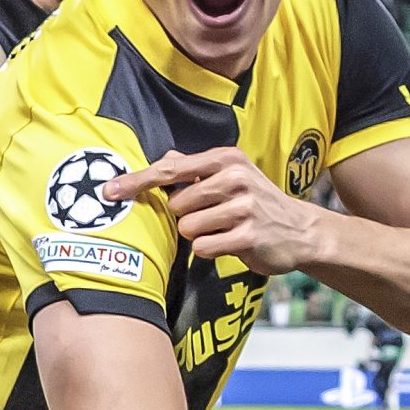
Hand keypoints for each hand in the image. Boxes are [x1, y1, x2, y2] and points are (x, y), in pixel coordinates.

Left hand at [106, 147, 333, 274]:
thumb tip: (160, 161)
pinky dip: (210, 250)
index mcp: (225, 159)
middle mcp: (234, 177)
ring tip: (224, 230)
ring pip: (187, 228)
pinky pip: (203, 247)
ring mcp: (244, 206)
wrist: (300, 230)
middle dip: (186, 216)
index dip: (136, 181)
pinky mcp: (248, 235)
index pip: (169, 170)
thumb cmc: (255, 202)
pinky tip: (231, 243)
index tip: (109, 191)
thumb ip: (193, 169)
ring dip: (199, 234)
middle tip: (213, 217)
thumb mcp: (230, 176)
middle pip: (176, 205)